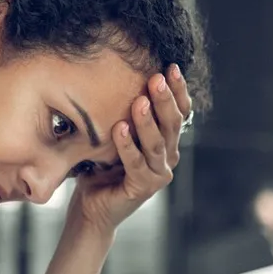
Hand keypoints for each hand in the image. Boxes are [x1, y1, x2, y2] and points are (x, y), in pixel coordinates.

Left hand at [68, 63, 193, 234]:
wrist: (92, 206)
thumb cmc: (101, 166)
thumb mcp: (113, 134)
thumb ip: (123, 113)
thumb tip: (114, 73)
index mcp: (166, 141)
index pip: (180, 112)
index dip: (178, 90)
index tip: (170, 67)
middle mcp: (168, 157)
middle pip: (172, 124)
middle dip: (164, 99)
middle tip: (157, 77)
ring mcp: (158, 174)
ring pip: (156, 143)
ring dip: (148, 121)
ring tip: (140, 101)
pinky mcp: (143, 188)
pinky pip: (136, 163)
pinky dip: (128, 145)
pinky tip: (120, 128)